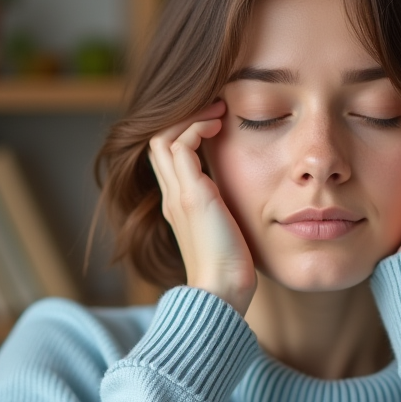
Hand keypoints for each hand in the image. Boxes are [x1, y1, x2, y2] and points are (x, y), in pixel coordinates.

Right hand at [148, 100, 255, 315]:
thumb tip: (243, 199)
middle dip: (184, 118)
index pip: (167, 157)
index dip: (185, 132)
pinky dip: (196, 126)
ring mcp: (177, 195)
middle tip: (215, 108)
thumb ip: (226, 212)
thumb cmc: (231, 270)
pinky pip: (180, 145)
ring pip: (162, 137)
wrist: (222, 293)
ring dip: (190, 116)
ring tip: (218, 110)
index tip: (216, 122)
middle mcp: (171, 197)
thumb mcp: (228, 231)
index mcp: (178, 205)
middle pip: (156, 142)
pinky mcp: (191, 195)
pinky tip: (219, 125)